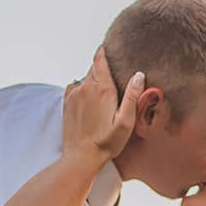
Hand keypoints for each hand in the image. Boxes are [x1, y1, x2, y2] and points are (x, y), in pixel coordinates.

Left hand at [63, 47, 144, 164]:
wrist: (80, 157)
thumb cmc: (107, 142)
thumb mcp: (126, 121)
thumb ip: (133, 96)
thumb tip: (139, 75)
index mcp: (102, 88)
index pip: (100, 58)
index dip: (105, 51)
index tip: (112, 48)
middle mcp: (85, 87)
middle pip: (94, 68)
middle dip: (103, 69)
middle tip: (115, 77)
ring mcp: (73, 94)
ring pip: (85, 78)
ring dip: (94, 82)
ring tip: (104, 96)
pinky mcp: (66, 103)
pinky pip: (76, 88)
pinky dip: (83, 89)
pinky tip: (91, 102)